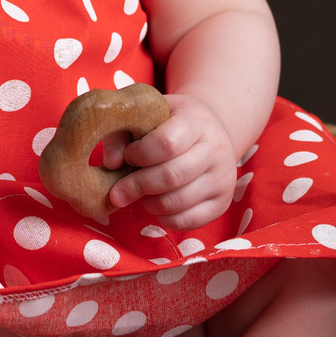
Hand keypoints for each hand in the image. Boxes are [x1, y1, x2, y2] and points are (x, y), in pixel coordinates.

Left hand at [106, 95, 237, 229]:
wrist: (209, 131)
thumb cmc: (170, 123)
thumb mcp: (146, 115)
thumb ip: (121, 134)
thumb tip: (112, 164)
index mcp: (196, 121)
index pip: (167, 143)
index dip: (140, 154)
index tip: (128, 155)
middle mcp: (216, 148)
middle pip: (171, 176)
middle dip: (137, 186)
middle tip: (118, 191)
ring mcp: (223, 178)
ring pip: (177, 202)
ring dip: (149, 203)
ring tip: (141, 195)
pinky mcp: (223, 202)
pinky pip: (187, 221)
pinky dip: (164, 218)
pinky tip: (157, 204)